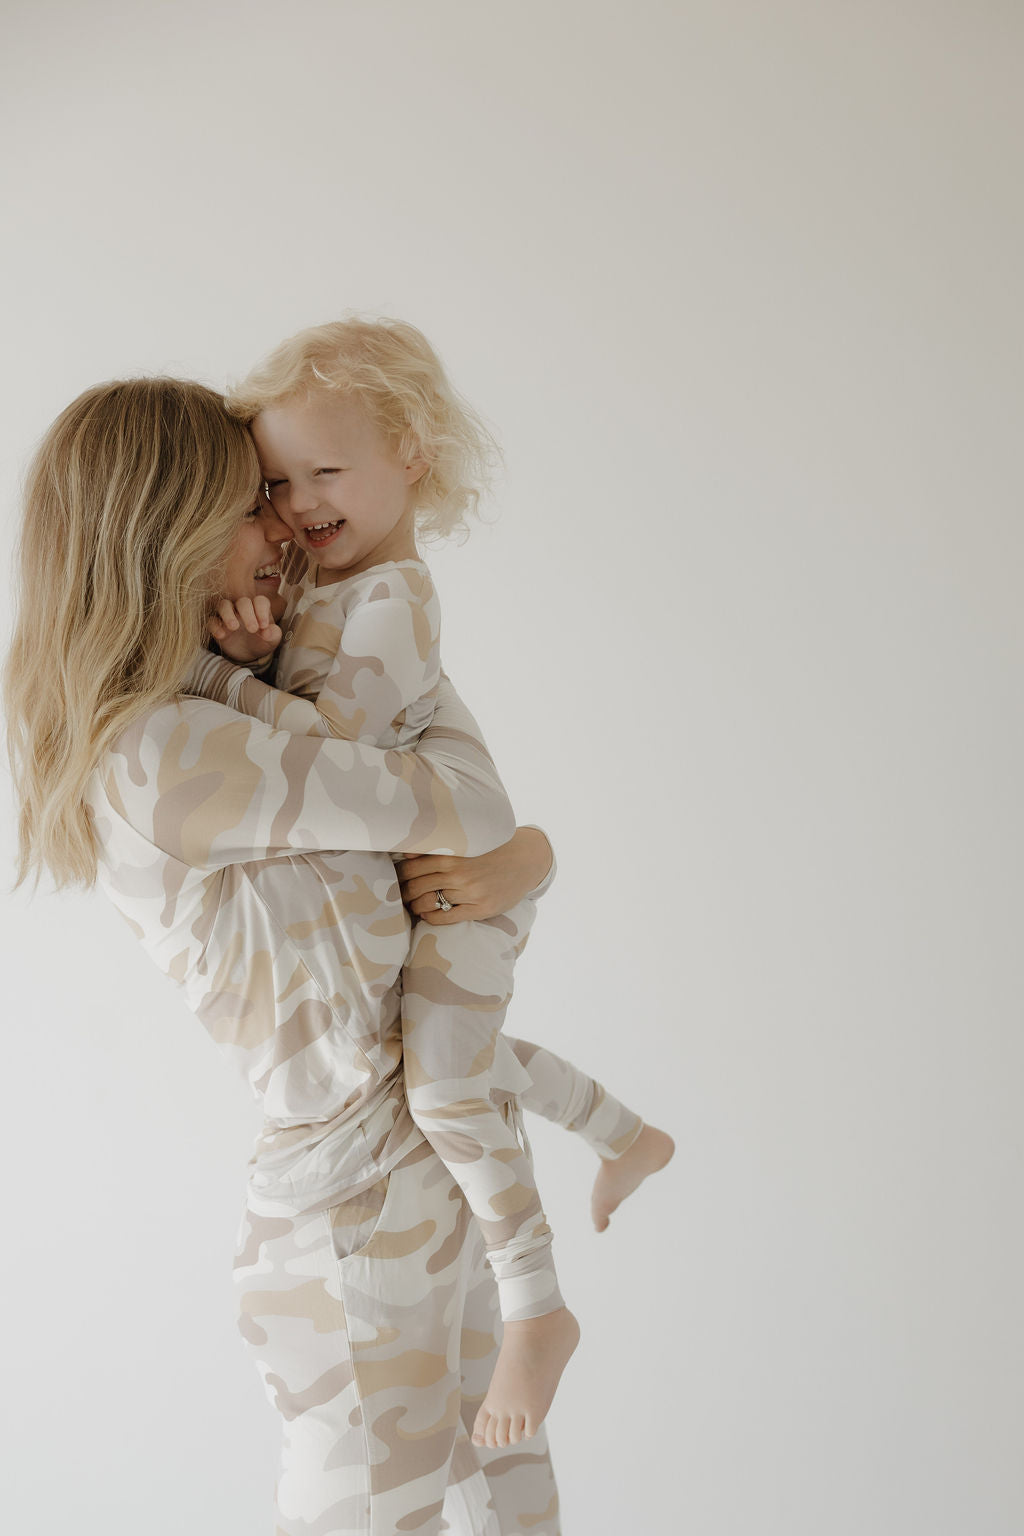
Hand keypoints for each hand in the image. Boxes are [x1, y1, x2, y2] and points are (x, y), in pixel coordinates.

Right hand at [209, 596, 281, 663]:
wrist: (248, 654)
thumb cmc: (261, 641)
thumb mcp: (272, 640)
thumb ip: (273, 634)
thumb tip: (268, 632)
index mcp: (258, 608)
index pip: (260, 601)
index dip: (262, 611)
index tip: (264, 626)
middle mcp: (242, 608)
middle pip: (243, 602)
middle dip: (247, 614)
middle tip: (252, 629)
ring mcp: (228, 614)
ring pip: (224, 605)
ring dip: (228, 614)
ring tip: (234, 627)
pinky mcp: (217, 625)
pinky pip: (211, 620)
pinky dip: (215, 626)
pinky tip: (222, 635)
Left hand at [397, 826, 552, 923]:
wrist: (527, 860)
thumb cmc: (493, 847)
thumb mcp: (468, 840)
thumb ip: (440, 846)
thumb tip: (406, 853)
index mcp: (454, 854)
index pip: (413, 867)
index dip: (400, 874)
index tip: (396, 876)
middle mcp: (460, 873)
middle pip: (417, 886)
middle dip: (404, 891)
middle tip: (400, 893)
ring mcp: (471, 893)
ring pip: (429, 903)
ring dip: (414, 905)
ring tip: (412, 903)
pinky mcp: (480, 909)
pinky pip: (446, 918)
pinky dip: (430, 917)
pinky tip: (426, 913)